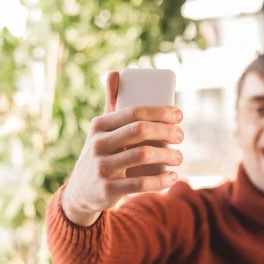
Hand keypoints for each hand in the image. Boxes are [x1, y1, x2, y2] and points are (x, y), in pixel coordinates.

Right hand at [62, 71, 183, 225]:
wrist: (82, 192)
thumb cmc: (101, 153)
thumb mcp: (102, 130)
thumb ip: (111, 104)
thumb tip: (114, 72)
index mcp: (99, 125)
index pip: (134, 112)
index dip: (160, 111)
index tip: (179, 115)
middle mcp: (98, 144)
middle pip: (140, 131)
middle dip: (166, 131)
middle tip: (181, 136)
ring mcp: (102, 167)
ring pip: (143, 155)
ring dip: (168, 155)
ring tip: (179, 157)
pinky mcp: (108, 190)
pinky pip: (140, 183)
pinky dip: (161, 180)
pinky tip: (173, 177)